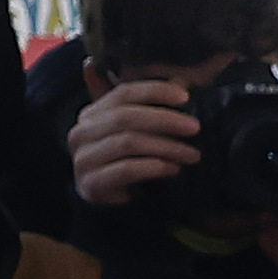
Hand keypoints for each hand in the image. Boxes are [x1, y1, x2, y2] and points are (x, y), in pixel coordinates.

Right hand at [68, 73, 197, 208]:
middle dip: (165, 120)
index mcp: (92, 113)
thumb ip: (147, 105)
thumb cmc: (123, 158)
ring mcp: (83, 159)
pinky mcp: (90, 184)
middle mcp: (81, 132)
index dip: (155, 91)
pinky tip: (172, 169)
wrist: (106, 199)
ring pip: (127, 143)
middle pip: (125, 117)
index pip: (123, 93)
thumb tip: (180, 78)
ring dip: (165, 147)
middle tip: (195, 128)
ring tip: (191, 154)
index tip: (185, 96)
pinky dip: (152, 167)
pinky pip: (124, 170)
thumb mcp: (132, 129)